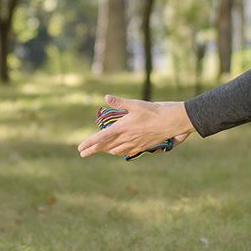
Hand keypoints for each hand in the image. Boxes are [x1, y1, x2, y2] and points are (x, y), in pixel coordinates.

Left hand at [78, 94, 193, 157]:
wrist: (170, 122)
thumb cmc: (153, 111)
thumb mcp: (135, 104)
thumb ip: (119, 102)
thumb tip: (106, 97)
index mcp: (122, 127)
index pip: (101, 137)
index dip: (89, 143)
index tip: (80, 148)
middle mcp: (126, 138)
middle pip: (105, 147)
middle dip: (92, 150)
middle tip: (82, 153)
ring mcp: (134, 144)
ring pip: (115, 151)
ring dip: (105, 151)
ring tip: (98, 150)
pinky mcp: (141, 146)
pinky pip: (125, 152)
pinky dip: (117, 152)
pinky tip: (116, 151)